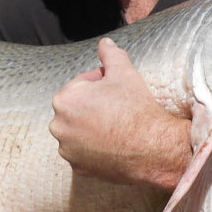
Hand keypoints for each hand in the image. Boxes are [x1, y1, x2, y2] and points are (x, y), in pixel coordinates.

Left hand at [49, 38, 190, 187]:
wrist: (152, 148)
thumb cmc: (135, 109)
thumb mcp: (124, 72)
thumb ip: (110, 54)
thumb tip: (105, 42)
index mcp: (64, 100)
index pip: (81, 85)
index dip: (101, 84)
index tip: (117, 90)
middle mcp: (59, 126)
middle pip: (77, 109)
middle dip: (93, 106)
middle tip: (118, 107)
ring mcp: (68, 150)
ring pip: (79, 132)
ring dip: (92, 127)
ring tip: (116, 126)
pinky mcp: (79, 169)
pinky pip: (84, 154)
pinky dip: (95, 149)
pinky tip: (114, 144)